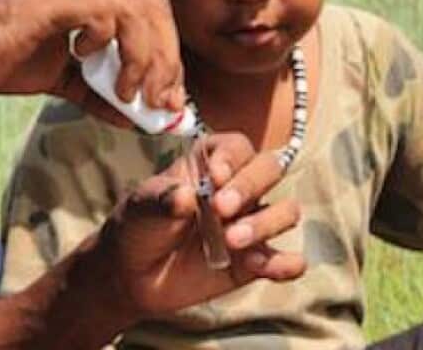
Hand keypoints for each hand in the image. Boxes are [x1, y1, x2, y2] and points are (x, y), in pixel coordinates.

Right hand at [0, 0, 186, 118]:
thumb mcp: (60, 80)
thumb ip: (99, 92)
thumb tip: (137, 119)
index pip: (150, 13)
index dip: (167, 55)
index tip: (167, 100)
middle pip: (155, 9)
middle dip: (167, 61)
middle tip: (161, 104)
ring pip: (138, 11)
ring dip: (145, 60)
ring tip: (131, 96)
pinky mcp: (54, 0)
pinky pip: (106, 14)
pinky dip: (112, 47)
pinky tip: (89, 66)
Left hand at [93, 132, 304, 320]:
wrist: (133, 275)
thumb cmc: (139, 226)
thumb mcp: (140, 207)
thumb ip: (161, 199)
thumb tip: (185, 197)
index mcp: (209, 164)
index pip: (237, 147)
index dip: (231, 158)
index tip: (213, 177)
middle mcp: (237, 189)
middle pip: (270, 169)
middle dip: (250, 185)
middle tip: (220, 209)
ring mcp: (250, 223)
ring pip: (286, 211)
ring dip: (265, 223)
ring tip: (232, 241)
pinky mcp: (256, 261)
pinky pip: (288, 260)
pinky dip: (286, 263)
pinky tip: (264, 268)